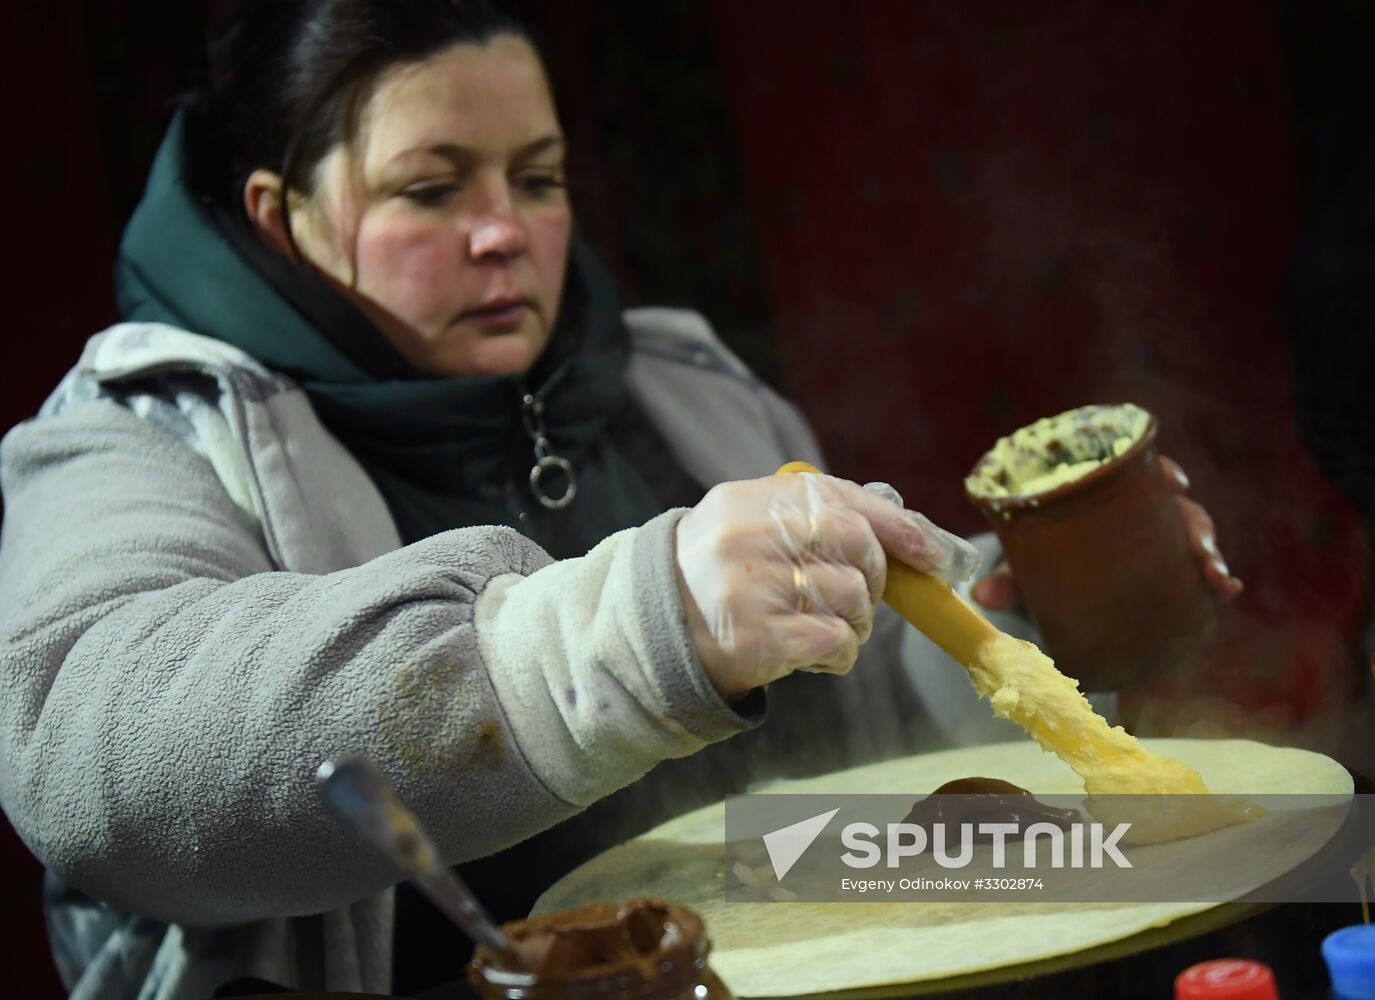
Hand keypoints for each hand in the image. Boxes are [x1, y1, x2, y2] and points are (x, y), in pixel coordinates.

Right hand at [676, 472, 978, 697]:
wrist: (651, 631)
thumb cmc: (718, 575)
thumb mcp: (750, 525)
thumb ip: (813, 515)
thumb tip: (908, 531)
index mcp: (751, 499)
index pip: (843, 498)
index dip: (900, 526)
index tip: (934, 554)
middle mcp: (750, 535)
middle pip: (858, 546)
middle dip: (875, 578)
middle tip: (860, 598)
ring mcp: (752, 586)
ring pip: (853, 598)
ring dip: (856, 622)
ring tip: (827, 628)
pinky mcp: (758, 637)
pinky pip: (836, 642)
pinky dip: (840, 653)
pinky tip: (816, 654)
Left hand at [970, 456, 1244, 610]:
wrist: (1045, 588)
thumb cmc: (1035, 561)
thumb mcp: (1025, 566)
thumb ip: (1009, 578)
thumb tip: (982, 593)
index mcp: (1102, 493)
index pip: (1139, 470)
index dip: (1162, 470)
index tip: (1176, 480)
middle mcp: (1136, 511)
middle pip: (1175, 506)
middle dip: (1195, 526)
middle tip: (1201, 550)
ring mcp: (1154, 540)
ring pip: (1191, 536)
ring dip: (1210, 554)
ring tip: (1217, 580)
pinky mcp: (1165, 569)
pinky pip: (1194, 569)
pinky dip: (1213, 579)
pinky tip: (1227, 593)